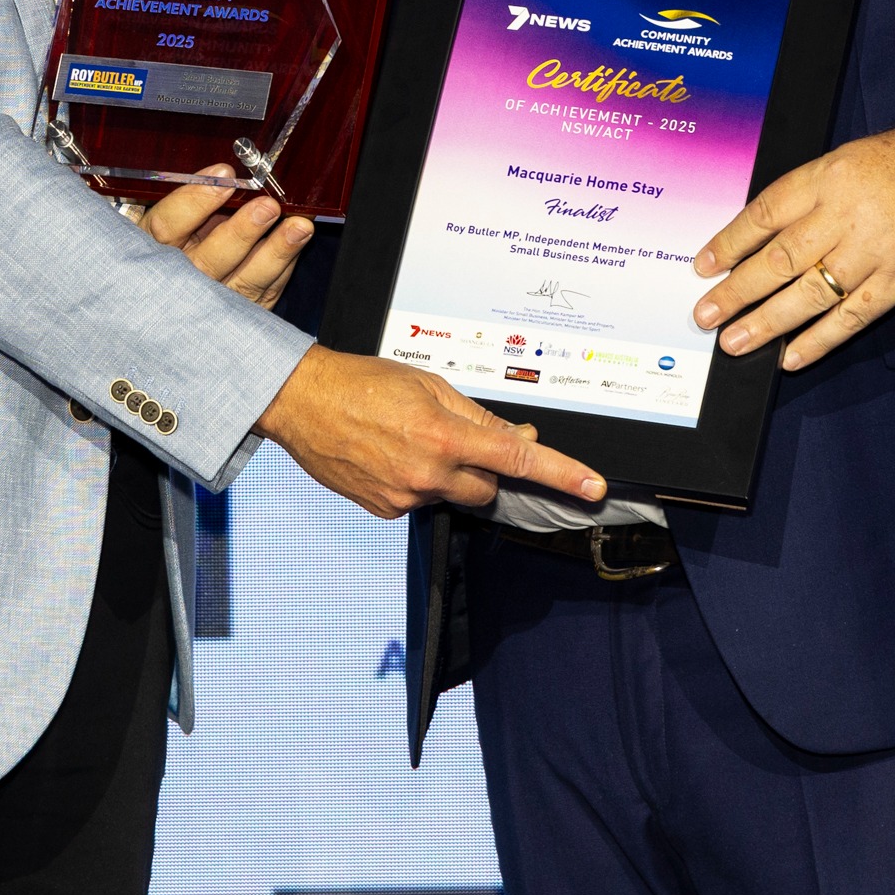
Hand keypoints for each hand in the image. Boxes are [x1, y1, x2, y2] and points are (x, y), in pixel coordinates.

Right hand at [144, 165, 312, 310]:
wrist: (171, 293)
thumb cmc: (174, 239)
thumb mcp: (168, 216)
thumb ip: (189, 198)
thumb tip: (225, 173)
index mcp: (152, 246)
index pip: (168, 225)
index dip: (195, 200)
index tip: (225, 176)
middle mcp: (178, 279)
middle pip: (207, 261)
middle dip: (241, 232)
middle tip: (267, 207)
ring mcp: (208, 302)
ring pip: (243, 282)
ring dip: (275, 253)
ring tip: (298, 227)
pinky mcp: (236, 314)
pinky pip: (263, 293)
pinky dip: (283, 267)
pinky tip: (297, 244)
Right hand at [255, 344, 609, 520]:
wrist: (302, 402)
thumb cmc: (363, 384)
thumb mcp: (428, 386)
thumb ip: (477, 417)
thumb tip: (516, 439)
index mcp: (444, 436)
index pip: (517, 460)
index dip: (561, 474)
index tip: (593, 488)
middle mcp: (428, 473)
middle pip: (487, 487)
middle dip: (482, 468)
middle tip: (452, 438)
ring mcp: (405, 497)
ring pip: (452, 494)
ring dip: (445, 473)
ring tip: (407, 440)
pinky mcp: (385, 510)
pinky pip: (420, 501)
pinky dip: (416, 483)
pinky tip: (389, 456)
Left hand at [692, 124, 894, 372]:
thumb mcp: (851, 160)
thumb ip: (809, 194)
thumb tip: (762, 235)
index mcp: (829, 178)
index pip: (765, 213)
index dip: (730, 242)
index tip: (703, 265)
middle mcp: (846, 216)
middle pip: (779, 259)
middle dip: (736, 290)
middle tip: (706, 313)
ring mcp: (873, 253)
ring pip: (809, 294)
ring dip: (767, 322)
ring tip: (735, 341)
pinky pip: (851, 317)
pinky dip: (819, 340)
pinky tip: (791, 356)